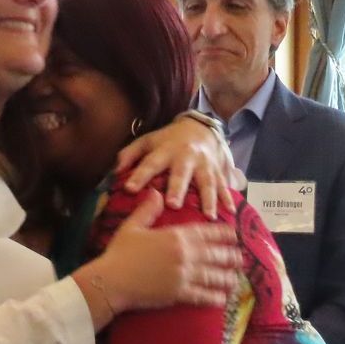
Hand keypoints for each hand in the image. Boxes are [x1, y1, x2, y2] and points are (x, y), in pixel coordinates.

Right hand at [86, 189, 239, 312]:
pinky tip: (222, 300)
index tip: (235, 234)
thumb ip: (148, 210)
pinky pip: (201, 296)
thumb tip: (156, 193)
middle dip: (230, 256)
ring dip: (226, 278)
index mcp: (176, 236)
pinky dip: (213, 298)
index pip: (206, 232)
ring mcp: (183, 275)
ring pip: (212, 276)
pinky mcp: (178, 294)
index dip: (223, 233)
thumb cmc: (119, 253)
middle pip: (215, 254)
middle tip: (240, 258)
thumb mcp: (132, 226)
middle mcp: (184, 255)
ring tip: (236, 280)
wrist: (111, 281)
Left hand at [115, 116, 241, 217]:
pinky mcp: (218, 171)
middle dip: (178, 188)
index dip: (140, 175)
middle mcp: (186, 157)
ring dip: (208, 199)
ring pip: (207, 182)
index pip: (150, 164)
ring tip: (208, 216)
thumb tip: (114, 170)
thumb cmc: (168, 140)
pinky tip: (231, 211)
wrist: (201, 128)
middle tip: (173, 204)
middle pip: (181, 173)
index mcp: (165, 150)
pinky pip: (224, 185)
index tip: (130, 189)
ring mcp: (204, 164)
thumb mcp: (148, 141)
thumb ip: (130, 154)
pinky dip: (228, 198)